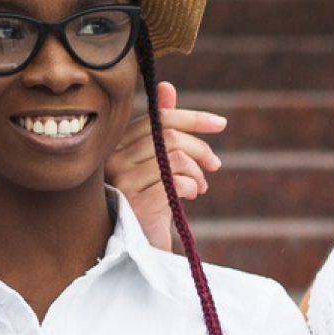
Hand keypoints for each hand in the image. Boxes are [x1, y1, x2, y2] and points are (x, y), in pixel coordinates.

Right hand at [106, 81, 224, 251]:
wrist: (135, 248)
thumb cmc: (144, 200)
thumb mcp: (153, 162)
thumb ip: (158, 128)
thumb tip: (166, 86)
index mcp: (115, 145)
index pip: (158, 119)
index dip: (193, 118)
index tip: (221, 124)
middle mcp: (112, 160)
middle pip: (169, 136)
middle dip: (201, 148)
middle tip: (214, 166)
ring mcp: (122, 182)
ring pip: (176, 158)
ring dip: (197, 172)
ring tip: (200, 186)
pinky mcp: (136, 203)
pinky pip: (177, 182)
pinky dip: (191, 187)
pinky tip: (189, 197)